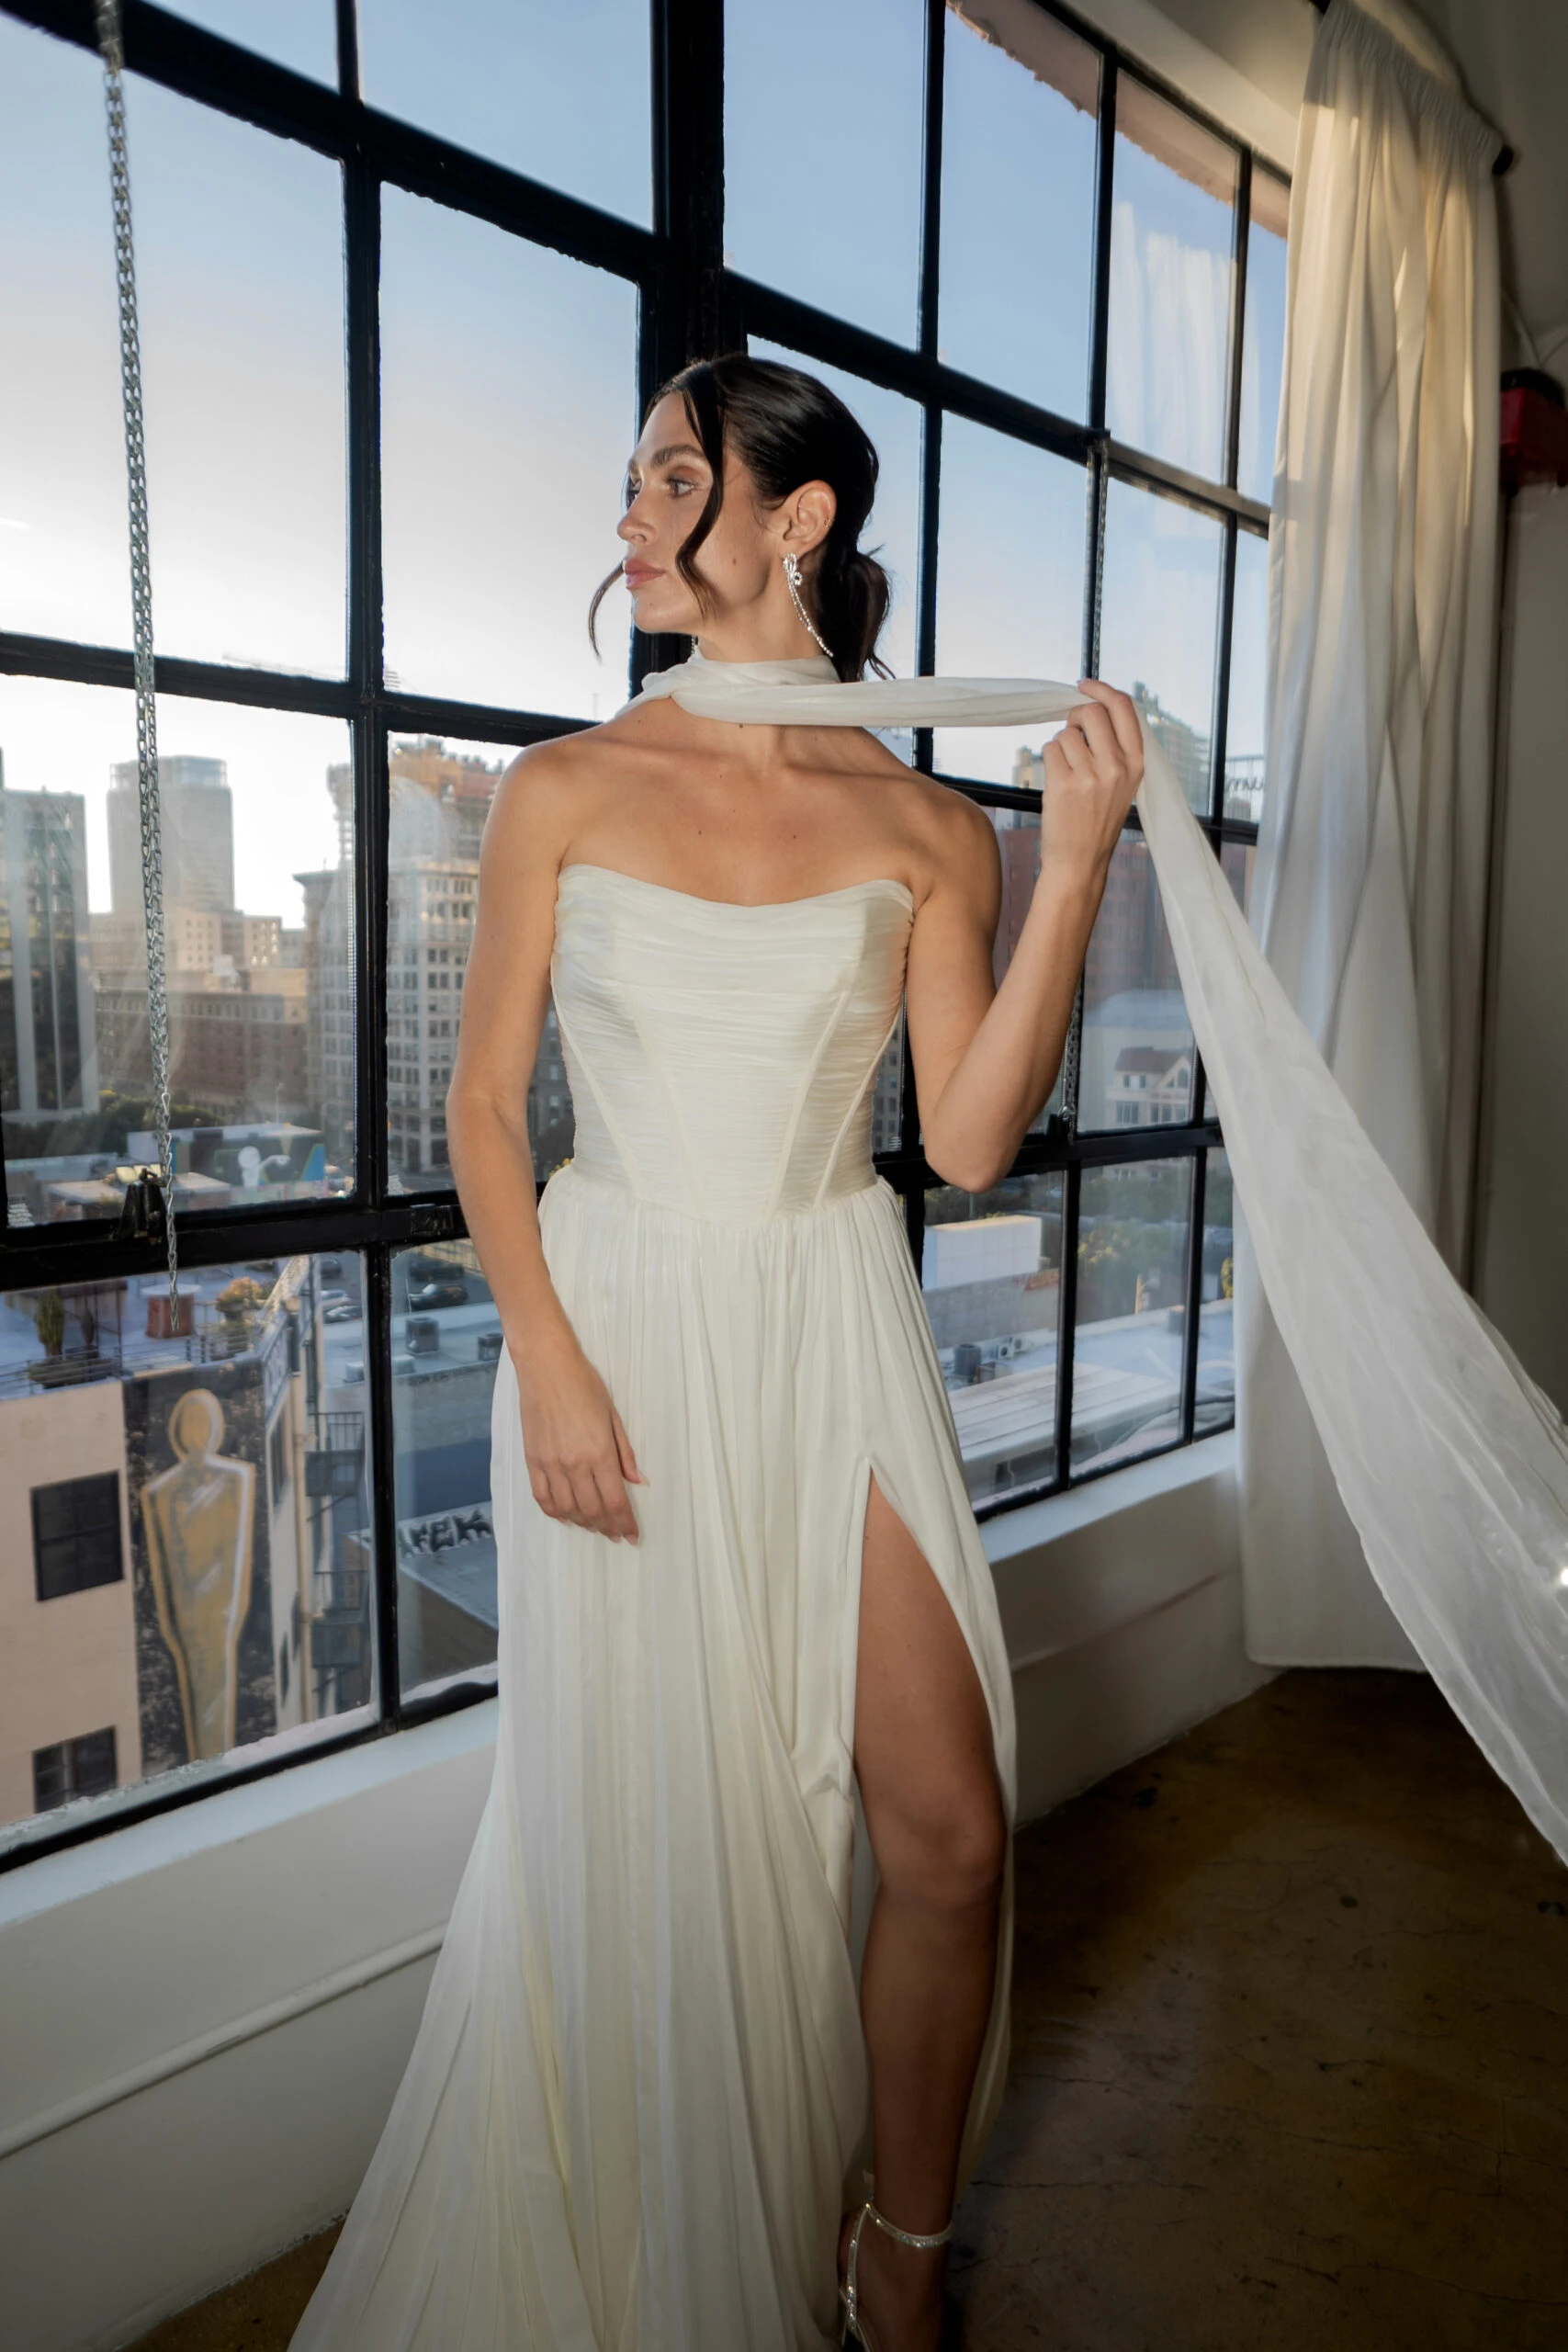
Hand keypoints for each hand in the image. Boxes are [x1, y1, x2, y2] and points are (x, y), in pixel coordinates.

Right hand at [516, 1325, 646, 1543]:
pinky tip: (565, 1516)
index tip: (632, 1536)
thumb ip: (625, 1453)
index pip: (615, 1501)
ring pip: (568, 1509)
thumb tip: (637, 1482)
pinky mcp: (532, 1460)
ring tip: (594, 1526)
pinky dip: (554, 1512)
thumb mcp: (613, 1416)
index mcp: (600, 1453)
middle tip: (616, 1535)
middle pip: (593, 1510)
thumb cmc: (585, 1385)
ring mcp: (550, 1464)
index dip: (625, 1523)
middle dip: (607, 1528)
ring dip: (583, 1523)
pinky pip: (542, 1497)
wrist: (546, 1367)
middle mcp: (575, 1464)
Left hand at [1039, 678, 1145, 877]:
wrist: (1081, 860)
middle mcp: (1117, 765)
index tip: (1084, 684)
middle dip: (1074, 717)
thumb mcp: (1123, 782)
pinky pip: (1049, 749)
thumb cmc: (1097, 819)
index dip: (1102, 689)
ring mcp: (1090, 775)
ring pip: (1065, 733)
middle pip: (1090, 712)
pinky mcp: (1064, 783)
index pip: (1124, 707)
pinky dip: (1048, 760)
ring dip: (1060, 746)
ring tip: (1067, 772)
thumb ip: (1115, 746)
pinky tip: (1057, 782)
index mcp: (1136, 762)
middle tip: (1072, 734)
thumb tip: (1092, 706)